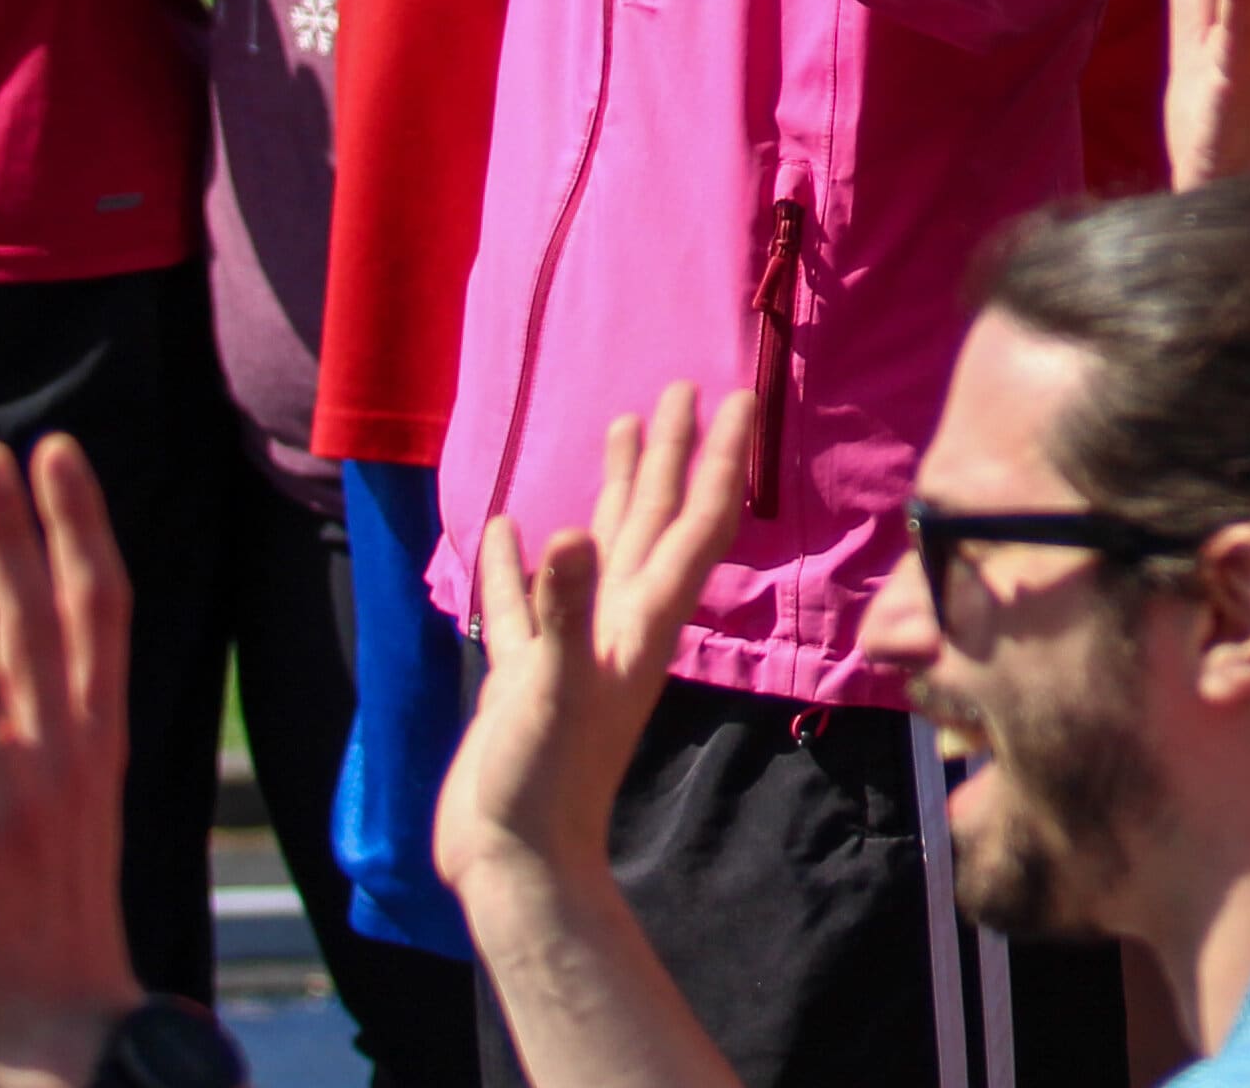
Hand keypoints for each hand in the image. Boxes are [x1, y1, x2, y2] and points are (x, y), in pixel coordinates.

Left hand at [0, 437, 150, 1087]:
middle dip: (14, 530)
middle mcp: (67, 753)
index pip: (102, 605)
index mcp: (102, 735)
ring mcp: (12, 802)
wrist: (69, 1025)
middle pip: (42, 619)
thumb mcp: (88, 794)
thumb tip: (33, 639)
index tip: (58, 450)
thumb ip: (64, 717)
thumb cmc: (65, 907)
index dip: (81, 523)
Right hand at [441, 386, 754, 916]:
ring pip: (599, 548)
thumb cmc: (543, 781)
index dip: (717, 462)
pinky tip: (510, 528)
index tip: (739, 401)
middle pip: (653, 520)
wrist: (514, 861)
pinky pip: (526, 601)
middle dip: (670, 455)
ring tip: (619, 428)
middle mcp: (617, 624)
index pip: (692, 525)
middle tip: (684, 388)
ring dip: (610, 491)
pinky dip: (520, 563)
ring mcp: (573, 648)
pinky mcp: (527, 676)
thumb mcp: (553, 689)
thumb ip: (562, 612)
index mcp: (640, 622)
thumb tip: (566, 533)